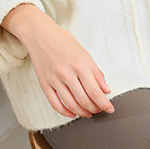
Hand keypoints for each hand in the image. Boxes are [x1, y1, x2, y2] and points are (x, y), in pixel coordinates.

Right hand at [1, 3, 114, 118]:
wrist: (40, 34)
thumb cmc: (63, 42)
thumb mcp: (85, 54)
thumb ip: (97, 74)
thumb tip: (106, 90)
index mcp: (79, 65)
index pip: (95, 92)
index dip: (104, 104)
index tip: (109, 109)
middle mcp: (66, 74)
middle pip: (84, 101)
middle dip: (95, 109)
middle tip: (99, 110)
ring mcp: (54, 80)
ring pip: (71, 105)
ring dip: (82, 113)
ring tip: (88, 113)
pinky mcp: (44, 84)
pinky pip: (55, 104)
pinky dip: (65, 112)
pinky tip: (73, 113)